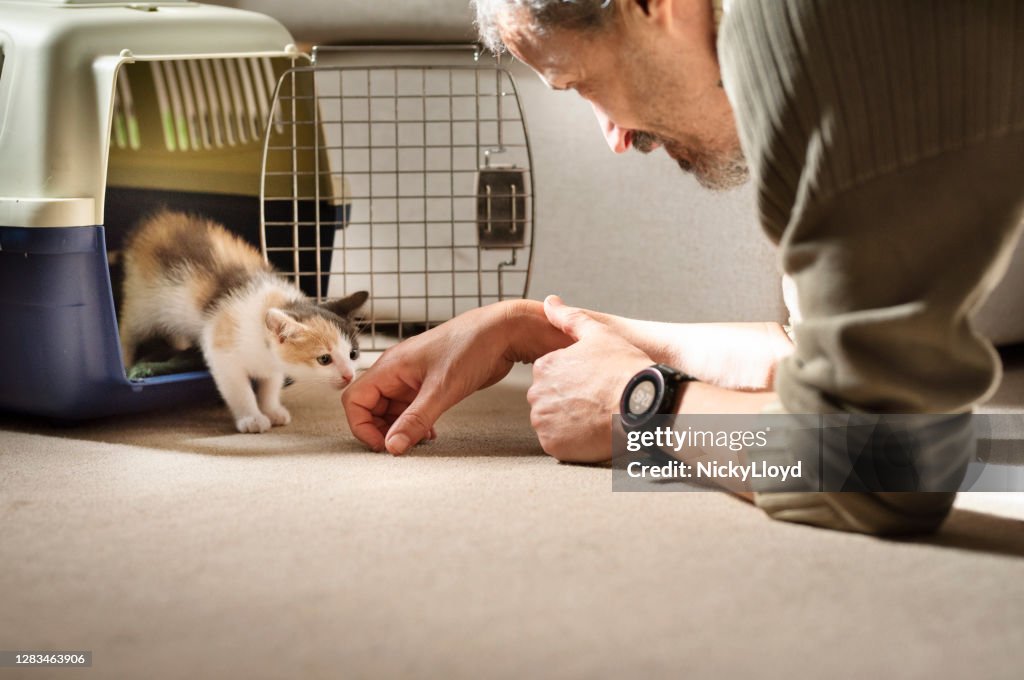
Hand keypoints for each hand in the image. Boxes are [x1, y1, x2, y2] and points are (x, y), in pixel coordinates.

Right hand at [343, 300, 571, 453]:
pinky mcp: (430, 383)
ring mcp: (413, 377)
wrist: (502, 332)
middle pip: (370, 407)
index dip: (362, 426)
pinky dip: (415, 423)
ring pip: (391, 409)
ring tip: (419, 441)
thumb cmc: (471, 348)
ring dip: (400, 428)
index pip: (355, 400)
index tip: (384, 445)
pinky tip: (431, 434)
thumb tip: (392, 446)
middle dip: (381, 430)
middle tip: (402, 446)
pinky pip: (411, 408)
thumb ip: (415, 420)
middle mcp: (397, 371)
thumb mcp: (441, 390)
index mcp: (390, 367)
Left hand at [528, 296, 654, 462]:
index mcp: (544, 366)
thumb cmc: (624, 368)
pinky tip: (592, 432)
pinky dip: (572, 441)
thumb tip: (549, 302)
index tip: (593, 384)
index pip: (550, 376)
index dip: (574, 381)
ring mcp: (544, 421)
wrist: (642, 405)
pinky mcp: (553, 445)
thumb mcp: (599, 334)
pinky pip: (558, 444)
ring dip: (569, 422)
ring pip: (552, 422)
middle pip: (548, 399)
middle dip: (568, 402)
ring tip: (596, 417)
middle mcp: (537, 393)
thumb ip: (570, 318)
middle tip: (596, 402)